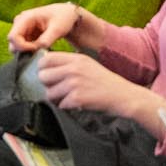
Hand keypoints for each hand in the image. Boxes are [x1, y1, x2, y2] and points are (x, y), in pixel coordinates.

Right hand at [8, 1, 80, 52]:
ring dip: (28, 51)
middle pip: (13, 43)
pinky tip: (42, 49)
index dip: (22, 47)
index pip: (13, 37)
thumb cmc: (63, 18)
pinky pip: (23, 47)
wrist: (67, 14)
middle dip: (25, 51)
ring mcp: (22, 29)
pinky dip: (31, 51)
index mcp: (25, 17)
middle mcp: (20, 22)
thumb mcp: (58, 28)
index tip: (37, 50)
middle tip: (41, 51)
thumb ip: (47, 39)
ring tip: (43, 49)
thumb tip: (39, 49)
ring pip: (17, 47)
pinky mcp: (26, 35)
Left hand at [35, 52, 155, 122]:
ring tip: (69, 98)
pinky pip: (60, 105)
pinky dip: (66, 107)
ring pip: (49, 93)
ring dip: (56, 99)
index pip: (46, 59)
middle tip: (58, 89)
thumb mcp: (88, 65)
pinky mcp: (77, 98)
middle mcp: (74, 69)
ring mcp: (75, 83)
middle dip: (48, 85)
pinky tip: (77, 104)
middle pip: (43, 76)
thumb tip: (46, 69)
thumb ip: (69, 64)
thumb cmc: (105, 82)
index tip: (48, 75)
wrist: (123, 96)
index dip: (43, 68)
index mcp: (76, 59)